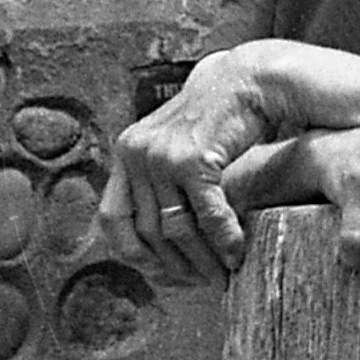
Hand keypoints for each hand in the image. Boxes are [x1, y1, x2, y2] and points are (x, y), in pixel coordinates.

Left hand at [106, 49, 274, 282]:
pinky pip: (206, 214)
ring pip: (175, 228)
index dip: (133, 251)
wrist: (247, 79)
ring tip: (221, 273)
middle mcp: (136, 153)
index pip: (112, 219)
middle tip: (200, 281)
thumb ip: (158, 180)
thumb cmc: (215, 118)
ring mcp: (161, 155)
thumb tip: (156, 238)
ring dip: (201, 258)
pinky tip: (237, 251)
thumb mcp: (173, 145)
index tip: (159, 270)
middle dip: (176, 264)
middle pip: (148, 230)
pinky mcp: (192, 158)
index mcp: (126, 151)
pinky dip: (223, 239)